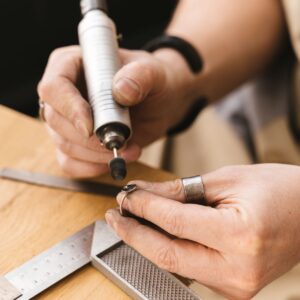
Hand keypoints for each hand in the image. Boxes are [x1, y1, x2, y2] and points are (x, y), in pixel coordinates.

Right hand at [38, 46, 195, 176]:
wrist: (161, 103)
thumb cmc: (153, 82)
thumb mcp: (155, 73)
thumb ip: (141, 76)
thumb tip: (121, 90)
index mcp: (74, 65)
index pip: (54, 87)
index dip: (68, 108)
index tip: (90, 128)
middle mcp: (65, 93)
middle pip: (56, 120)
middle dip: (88, 139)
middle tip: (121, 142)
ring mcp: (68, 120)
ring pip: (63, 144)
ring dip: (95, 155)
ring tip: (129, 151)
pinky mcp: (77, 142)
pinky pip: (70, 162)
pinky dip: (90, 168)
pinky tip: (113, 162)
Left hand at [105, 164, 299, 298]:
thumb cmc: (277, 189)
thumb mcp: (227, 179)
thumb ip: (182, 189)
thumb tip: (146, 193)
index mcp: (240, 236)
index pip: (174, 222)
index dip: (144, 207)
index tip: (126, 196)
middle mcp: (237, 269)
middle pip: (167, 254)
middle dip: (135, 233)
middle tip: (114, 215)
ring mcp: (236, 285)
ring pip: (175, 264)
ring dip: (149, 241)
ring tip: (130, 220)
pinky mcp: (233, 287)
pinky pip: (189, 267)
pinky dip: (169, 248)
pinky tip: (156, 233)